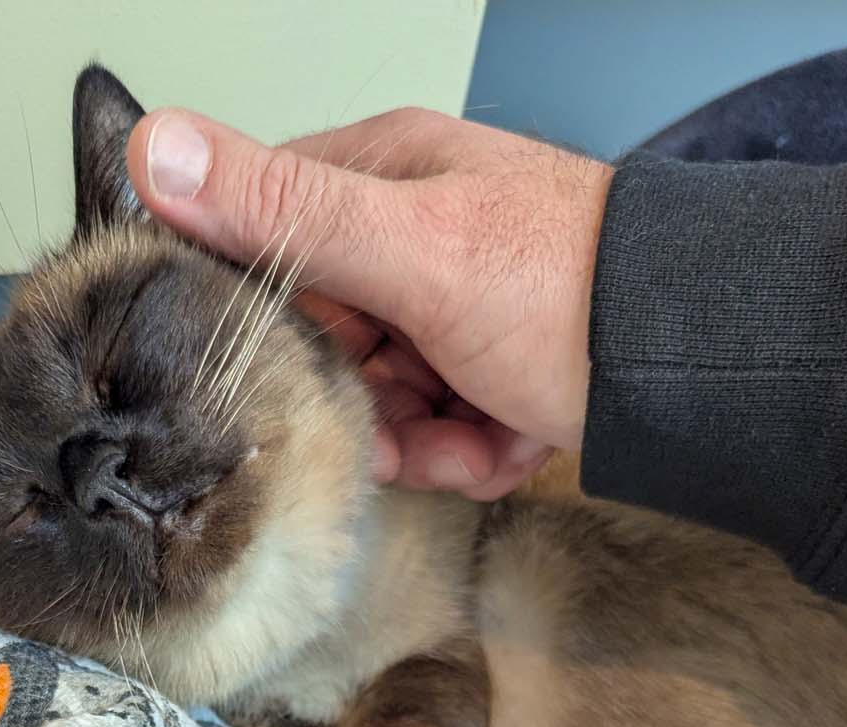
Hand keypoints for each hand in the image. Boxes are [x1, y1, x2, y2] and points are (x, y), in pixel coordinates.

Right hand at [126, 106, 611, 500]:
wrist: (688, 371)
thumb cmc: (566, 289)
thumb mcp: (413, 245)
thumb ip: (284, 208)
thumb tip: (157, 149)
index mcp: (386, 182)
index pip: (270, 243)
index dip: (268, 317)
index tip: (288, 364)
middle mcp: (417, 245)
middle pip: (326, 342)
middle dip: (358, 400)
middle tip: (394, 420)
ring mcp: (454, 315)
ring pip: (382, 400)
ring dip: (418, 441)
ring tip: (466, 433)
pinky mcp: (488, 377)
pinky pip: (438, 433)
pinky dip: (463, 455)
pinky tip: (499, 442)